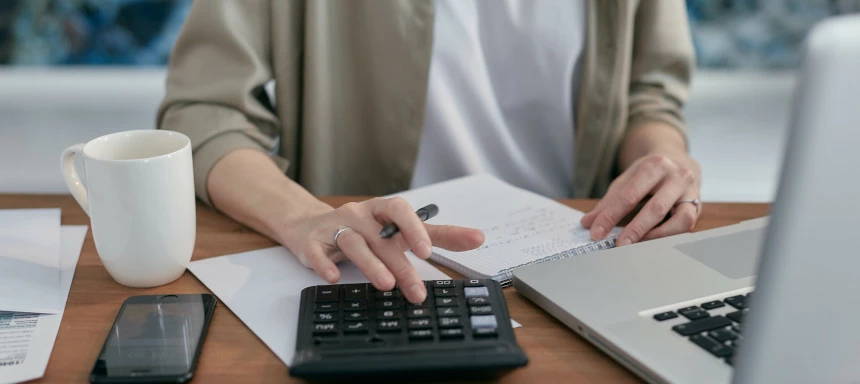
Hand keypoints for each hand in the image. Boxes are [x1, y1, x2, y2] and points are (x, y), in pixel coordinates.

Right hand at [278, 197, 484, 302]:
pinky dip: (325, 263)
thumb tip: (477, 237)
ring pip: (353, 243)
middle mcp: (360, 215)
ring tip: (386, 284)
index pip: (401, 212)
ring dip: (370, 264)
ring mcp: (335, 228)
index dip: (415, 229)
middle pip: (382, 238)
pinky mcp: (312, 243)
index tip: (429, 251)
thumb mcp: (398, 230)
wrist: (308, 225)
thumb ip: (437, 235)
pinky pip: (317, 252)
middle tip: (416, 291)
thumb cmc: (363, 229)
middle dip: (400, 265)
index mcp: (382, 210)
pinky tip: (334, 278)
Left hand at [580, 152, 701, 245]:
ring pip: (678, 219)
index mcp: (653, 165)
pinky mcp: (698, 205)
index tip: (596, 232)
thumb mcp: (627, 180)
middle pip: (654, 207)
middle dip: (634, 229)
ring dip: (656, 236)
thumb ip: (608, 202)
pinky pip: (687, 224)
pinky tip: (652, 240)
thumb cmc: (649, 173)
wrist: (678, 160)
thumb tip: (587, 223)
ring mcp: (690, 191)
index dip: (610, 216)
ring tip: (636, 246)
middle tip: (618, 245)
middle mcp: (675, 176)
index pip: (628, 195)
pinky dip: (669, 235)